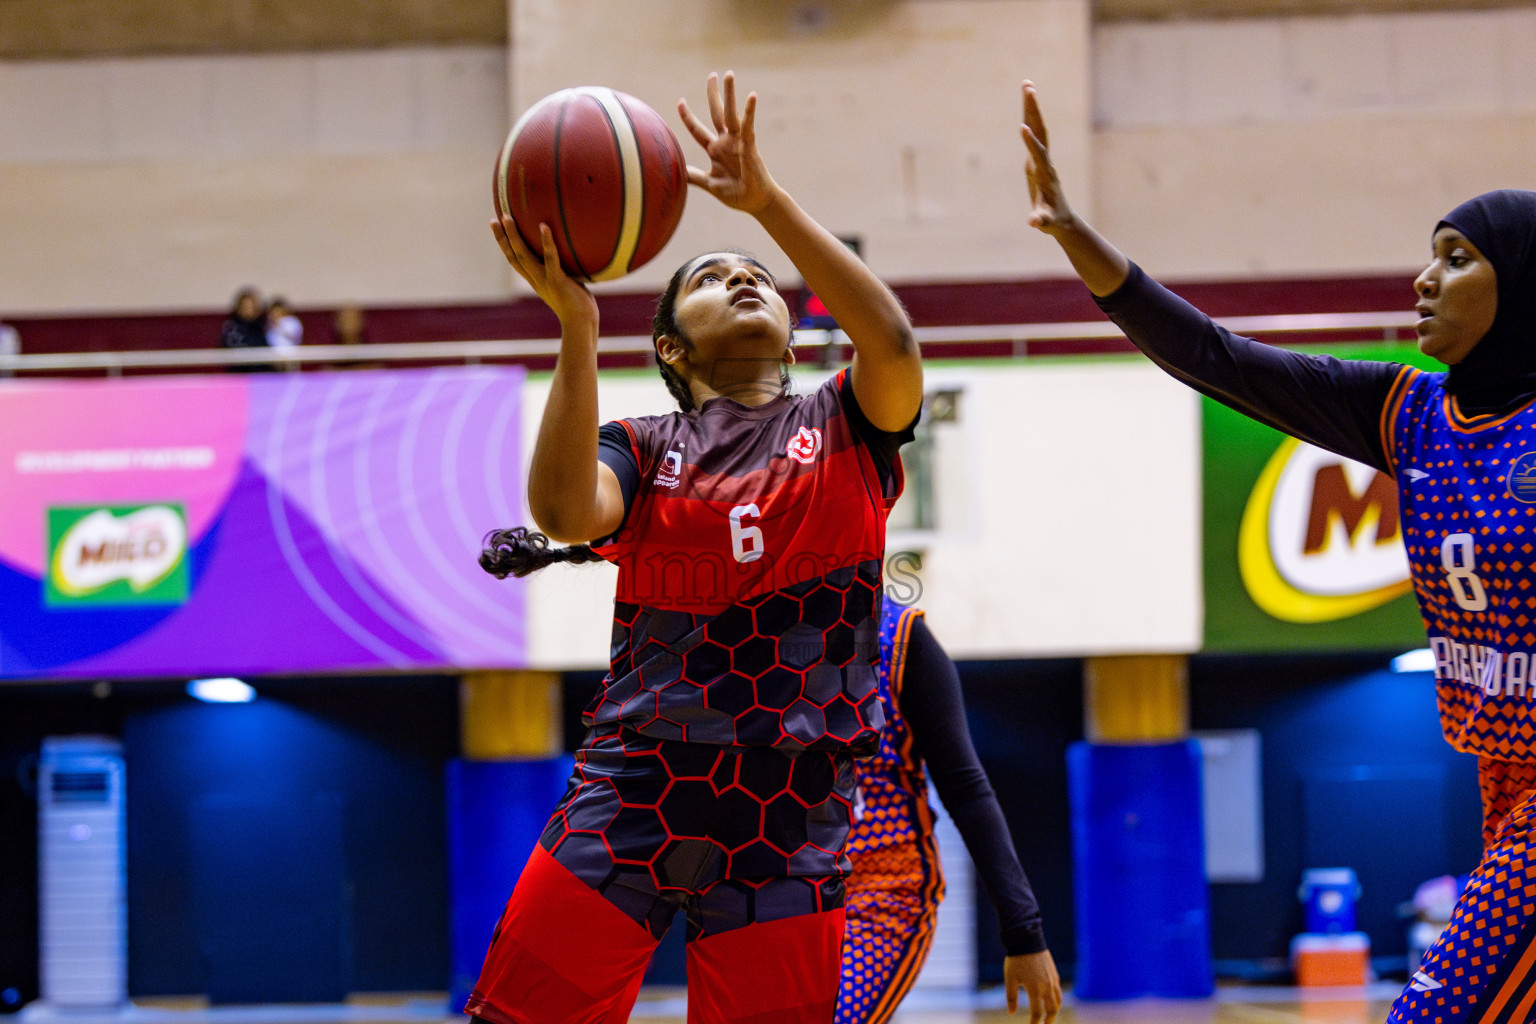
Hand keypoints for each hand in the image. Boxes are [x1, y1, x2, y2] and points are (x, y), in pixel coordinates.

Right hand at [490, 215, 597, 330]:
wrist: (581, 324)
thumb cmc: (578, 305)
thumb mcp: (565, 286)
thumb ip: (562, 272)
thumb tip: (571, 255)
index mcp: (535, 280)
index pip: (514, 260)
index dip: (504, 244)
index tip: (496, 227)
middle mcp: (535, 279)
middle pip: (513, 256)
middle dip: (502, 237)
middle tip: (495, 219)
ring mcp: (545, 280)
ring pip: (523, 255)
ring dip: (514, 236)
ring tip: (508, 218)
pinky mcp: (557, 281)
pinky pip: (550, 259)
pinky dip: (546, 242)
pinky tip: (544, 226)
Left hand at [678, 71, 778, 214]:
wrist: (756, 203)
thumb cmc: (736, 194)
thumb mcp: (709, 184)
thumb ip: (694, 177)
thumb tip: (675, 173)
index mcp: (715, 150)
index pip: (698, 130)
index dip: (688, 117)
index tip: (680, 102)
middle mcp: (725, 142)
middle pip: (716, 113)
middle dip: (713, 94)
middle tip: (712, 75)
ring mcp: (737, 142)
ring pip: (731, 114)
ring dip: (729, 94)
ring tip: (728, 75)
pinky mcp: (749, 145)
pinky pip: (748, 126)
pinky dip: (750, 111)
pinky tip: (751, 96)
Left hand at [1004, 950, 1061, 1022]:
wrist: (1027, 939)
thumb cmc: (1016, 959)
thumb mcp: (1010, 979)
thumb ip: (1011, 997)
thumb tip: (1011, 1013)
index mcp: (1035, 990)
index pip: (1037, 1013)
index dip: (1035, 1023)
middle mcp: (1046, 987)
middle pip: (1052, 1010)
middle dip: (1048, 1020)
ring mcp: (1052, 980)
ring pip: (1058, 1001)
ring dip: (1054, 1011)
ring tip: (1049, 1017)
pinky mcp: (1054, 973)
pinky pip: (1058, 990)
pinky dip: (1056, 999)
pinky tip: (1051, 1000)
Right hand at [1020, 81, 1077, 236]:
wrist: (1062, 217)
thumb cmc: (1052, 220)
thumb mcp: (1046, 223)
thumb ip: (1041, 220)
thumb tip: (1034, 223)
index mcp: (1044, 174)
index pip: (1038, 155)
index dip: (1030, 142)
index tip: (1023, 127)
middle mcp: (1044, 161)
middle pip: (1040, 131)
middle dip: (1033, 111)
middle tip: (1028, 88)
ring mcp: (1042, 157)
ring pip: (1038, 127)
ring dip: (1031, 107)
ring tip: (1026, 84)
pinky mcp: (1037, 156)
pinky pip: (1034, 132)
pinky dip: (1029, 115)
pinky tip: (1025, 101)